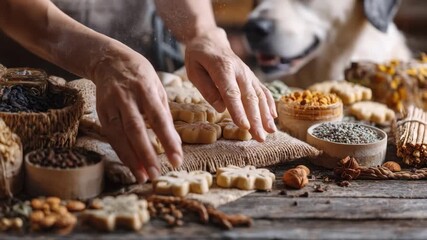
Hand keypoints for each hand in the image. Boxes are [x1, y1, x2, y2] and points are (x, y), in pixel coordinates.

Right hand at [93, 45, 182, 182]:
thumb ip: (164, 113)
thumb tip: (174, 140)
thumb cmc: (140, 75)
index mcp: (146, 89)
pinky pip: (111, 136)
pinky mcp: (101, 112)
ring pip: (119, 135)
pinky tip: (131, 164)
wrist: (109, 60)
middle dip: (146, 154)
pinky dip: (121, 151)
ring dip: (131, 158)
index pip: (159, 118)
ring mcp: (111, 105)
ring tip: (143, 176)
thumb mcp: (157, 87)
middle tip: (157, 174)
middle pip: (136, 129)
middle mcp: (127, 97)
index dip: (167, 140)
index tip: (176, 158)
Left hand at [185, 28, 276, 140]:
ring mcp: (248, 74)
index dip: (238, 111)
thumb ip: (206, 88)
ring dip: (266, 115)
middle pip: (249, 97)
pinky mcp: (252, 77)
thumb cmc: (199, 57)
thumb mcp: (193, 70)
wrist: (211, 40)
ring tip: (271, 132)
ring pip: (259, 95)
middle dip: (256, 119)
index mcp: (222, 68)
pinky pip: (263, 90)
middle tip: (260, 138)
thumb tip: (220, 107)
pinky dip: (269, 104)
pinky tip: (273, 118)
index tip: (244, 126)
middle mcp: (239, 71)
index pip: (231, 93)